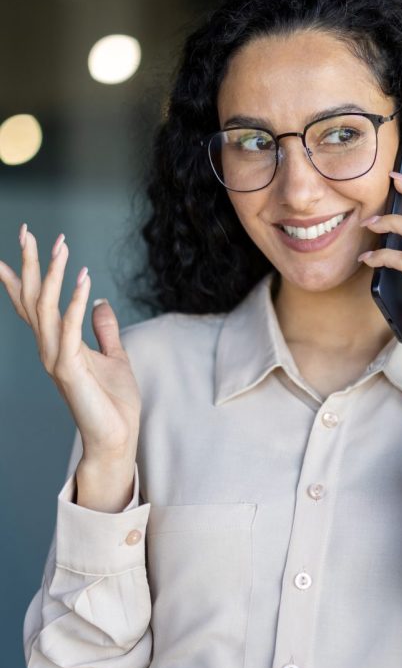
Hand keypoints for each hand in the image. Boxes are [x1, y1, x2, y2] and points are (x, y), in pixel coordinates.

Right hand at [0, 224, 140, 461]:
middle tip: (26, 230)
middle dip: (30, 263)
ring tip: (61, 245)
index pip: (34, 304)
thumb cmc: (113, 401)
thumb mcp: (115, 356)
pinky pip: (69, 329)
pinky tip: (84, 279)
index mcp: (57, 344)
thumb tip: (101, 301)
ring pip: (45, 308)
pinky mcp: (69, 369)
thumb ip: (104, 330)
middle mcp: (50, 348)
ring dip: (54, 274)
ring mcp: (56, 358)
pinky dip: (76, 302)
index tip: (18, 247)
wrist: (117, 436)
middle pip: (33, 298)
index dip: (24, 275)